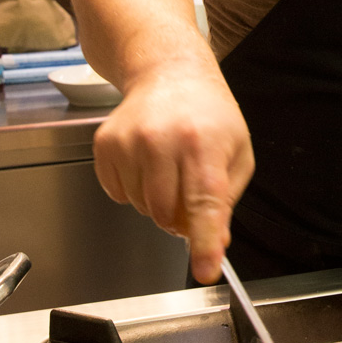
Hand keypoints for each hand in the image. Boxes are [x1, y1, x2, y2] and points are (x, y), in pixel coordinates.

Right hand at [92, 62, 254, 282]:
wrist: (169, 73)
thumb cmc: (208, 115)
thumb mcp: (237, 153)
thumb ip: (227, 201)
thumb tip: (216, 242)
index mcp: (204, 143)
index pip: (205, 202)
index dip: (204, 240)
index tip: (205, 270)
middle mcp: (162, 140)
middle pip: (166, 215)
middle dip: (179, 219)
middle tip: (190, 194)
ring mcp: (128, 141)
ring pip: (141, 208)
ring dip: (157, 203)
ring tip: (170, 168)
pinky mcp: (105, 144)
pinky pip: (118, 194)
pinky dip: (134, 190)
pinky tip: (147, 162)